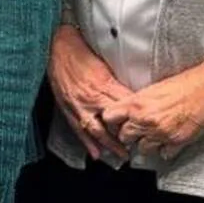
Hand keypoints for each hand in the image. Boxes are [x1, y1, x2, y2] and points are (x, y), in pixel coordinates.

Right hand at [48, 25, 132, 160]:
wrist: (56, 47)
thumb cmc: (80, 51)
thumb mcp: (103, 64)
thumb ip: (115, 81)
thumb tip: (131, 94)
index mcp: (103, 85)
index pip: (125, 106)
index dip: (136, 117)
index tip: (147, 125)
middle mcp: (91, 98)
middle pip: (113, 122)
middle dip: (127, 136)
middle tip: (139, 146)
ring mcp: (78, 105)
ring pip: (96, 130)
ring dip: (109, 145)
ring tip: (121, 155)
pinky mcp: (66, 108)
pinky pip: (78, 129)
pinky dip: (87, 143)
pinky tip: (95, 153)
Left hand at [100, 59, 203, 161]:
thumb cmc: (184, 84)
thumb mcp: (152, 88)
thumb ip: (138, 102)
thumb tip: (128, 110)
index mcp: (136, 103)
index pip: (109, 117)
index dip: (112, 121)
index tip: (116, 122)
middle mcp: (145, 120)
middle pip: (124, 137)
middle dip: (128, 135)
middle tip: (135, 132)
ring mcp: (160, 133)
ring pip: (142, 149)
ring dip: (146, 145)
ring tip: (153, 138)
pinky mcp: (176, 142)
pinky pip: (163, 154)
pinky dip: (165, 150)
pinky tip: (168, 142)